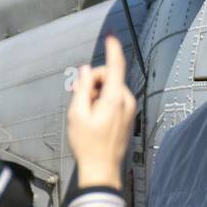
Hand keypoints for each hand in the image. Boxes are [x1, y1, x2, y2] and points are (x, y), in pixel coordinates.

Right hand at [67, 36, 136, 190]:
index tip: (110, 37)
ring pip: (111, 88)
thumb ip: (82, 88)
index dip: (112, 50)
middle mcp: (126, 101)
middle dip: (92, 81)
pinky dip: (102, 100)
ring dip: (96, 92)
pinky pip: (115, 99)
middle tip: (77, 95)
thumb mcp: (77, 114)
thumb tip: (85, 70)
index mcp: (114, 99)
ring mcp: (129, 109)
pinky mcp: (128, 116)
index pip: (116, 67)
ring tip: (84, 110)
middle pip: (109, 77)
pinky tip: (92, 115)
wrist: (102, 168)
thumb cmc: (87, 144)